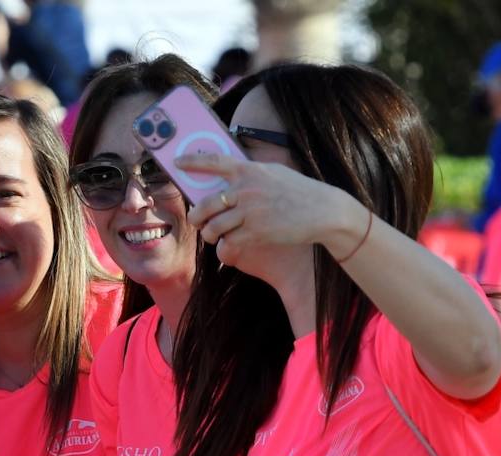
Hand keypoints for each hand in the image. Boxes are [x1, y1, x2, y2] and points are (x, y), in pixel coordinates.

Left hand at [178, 152, 361, 285]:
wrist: (323, 211)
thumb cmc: (300, 191)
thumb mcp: (274, 173)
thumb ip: (251, 174)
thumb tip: (227, 180)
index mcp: (250, 170)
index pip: (214, 162)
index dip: (193, 162)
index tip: (177, 163)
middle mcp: (246, 189)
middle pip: (205, 205)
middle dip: (197, 217)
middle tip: (198, 221)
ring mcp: (250, 212)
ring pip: (214, 228)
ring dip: (210, 235)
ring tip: (214, 236)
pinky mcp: (256, 233)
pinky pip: (229, 243)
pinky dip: (226, 248)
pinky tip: (230, 247)